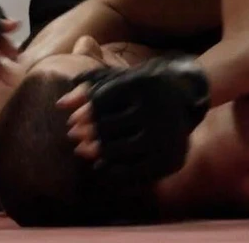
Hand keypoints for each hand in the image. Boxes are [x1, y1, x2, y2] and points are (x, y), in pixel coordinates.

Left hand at [57, 57, 210, 187]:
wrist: (187, 95)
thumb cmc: (143, 85)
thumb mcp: (121, 78)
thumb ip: (90, 86)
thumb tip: (61, 104)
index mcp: (144, 83)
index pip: (102, 100)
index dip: (85, 113)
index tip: (73, 121)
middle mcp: (159, 108)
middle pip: (109, 127)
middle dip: (88, 133)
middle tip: (74, 137)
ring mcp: (167, 136)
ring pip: (119, 150)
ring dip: (96, 152)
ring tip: (83, 150)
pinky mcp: (171, 158)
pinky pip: (135, 171)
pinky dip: (114, 171)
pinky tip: (101, 165)